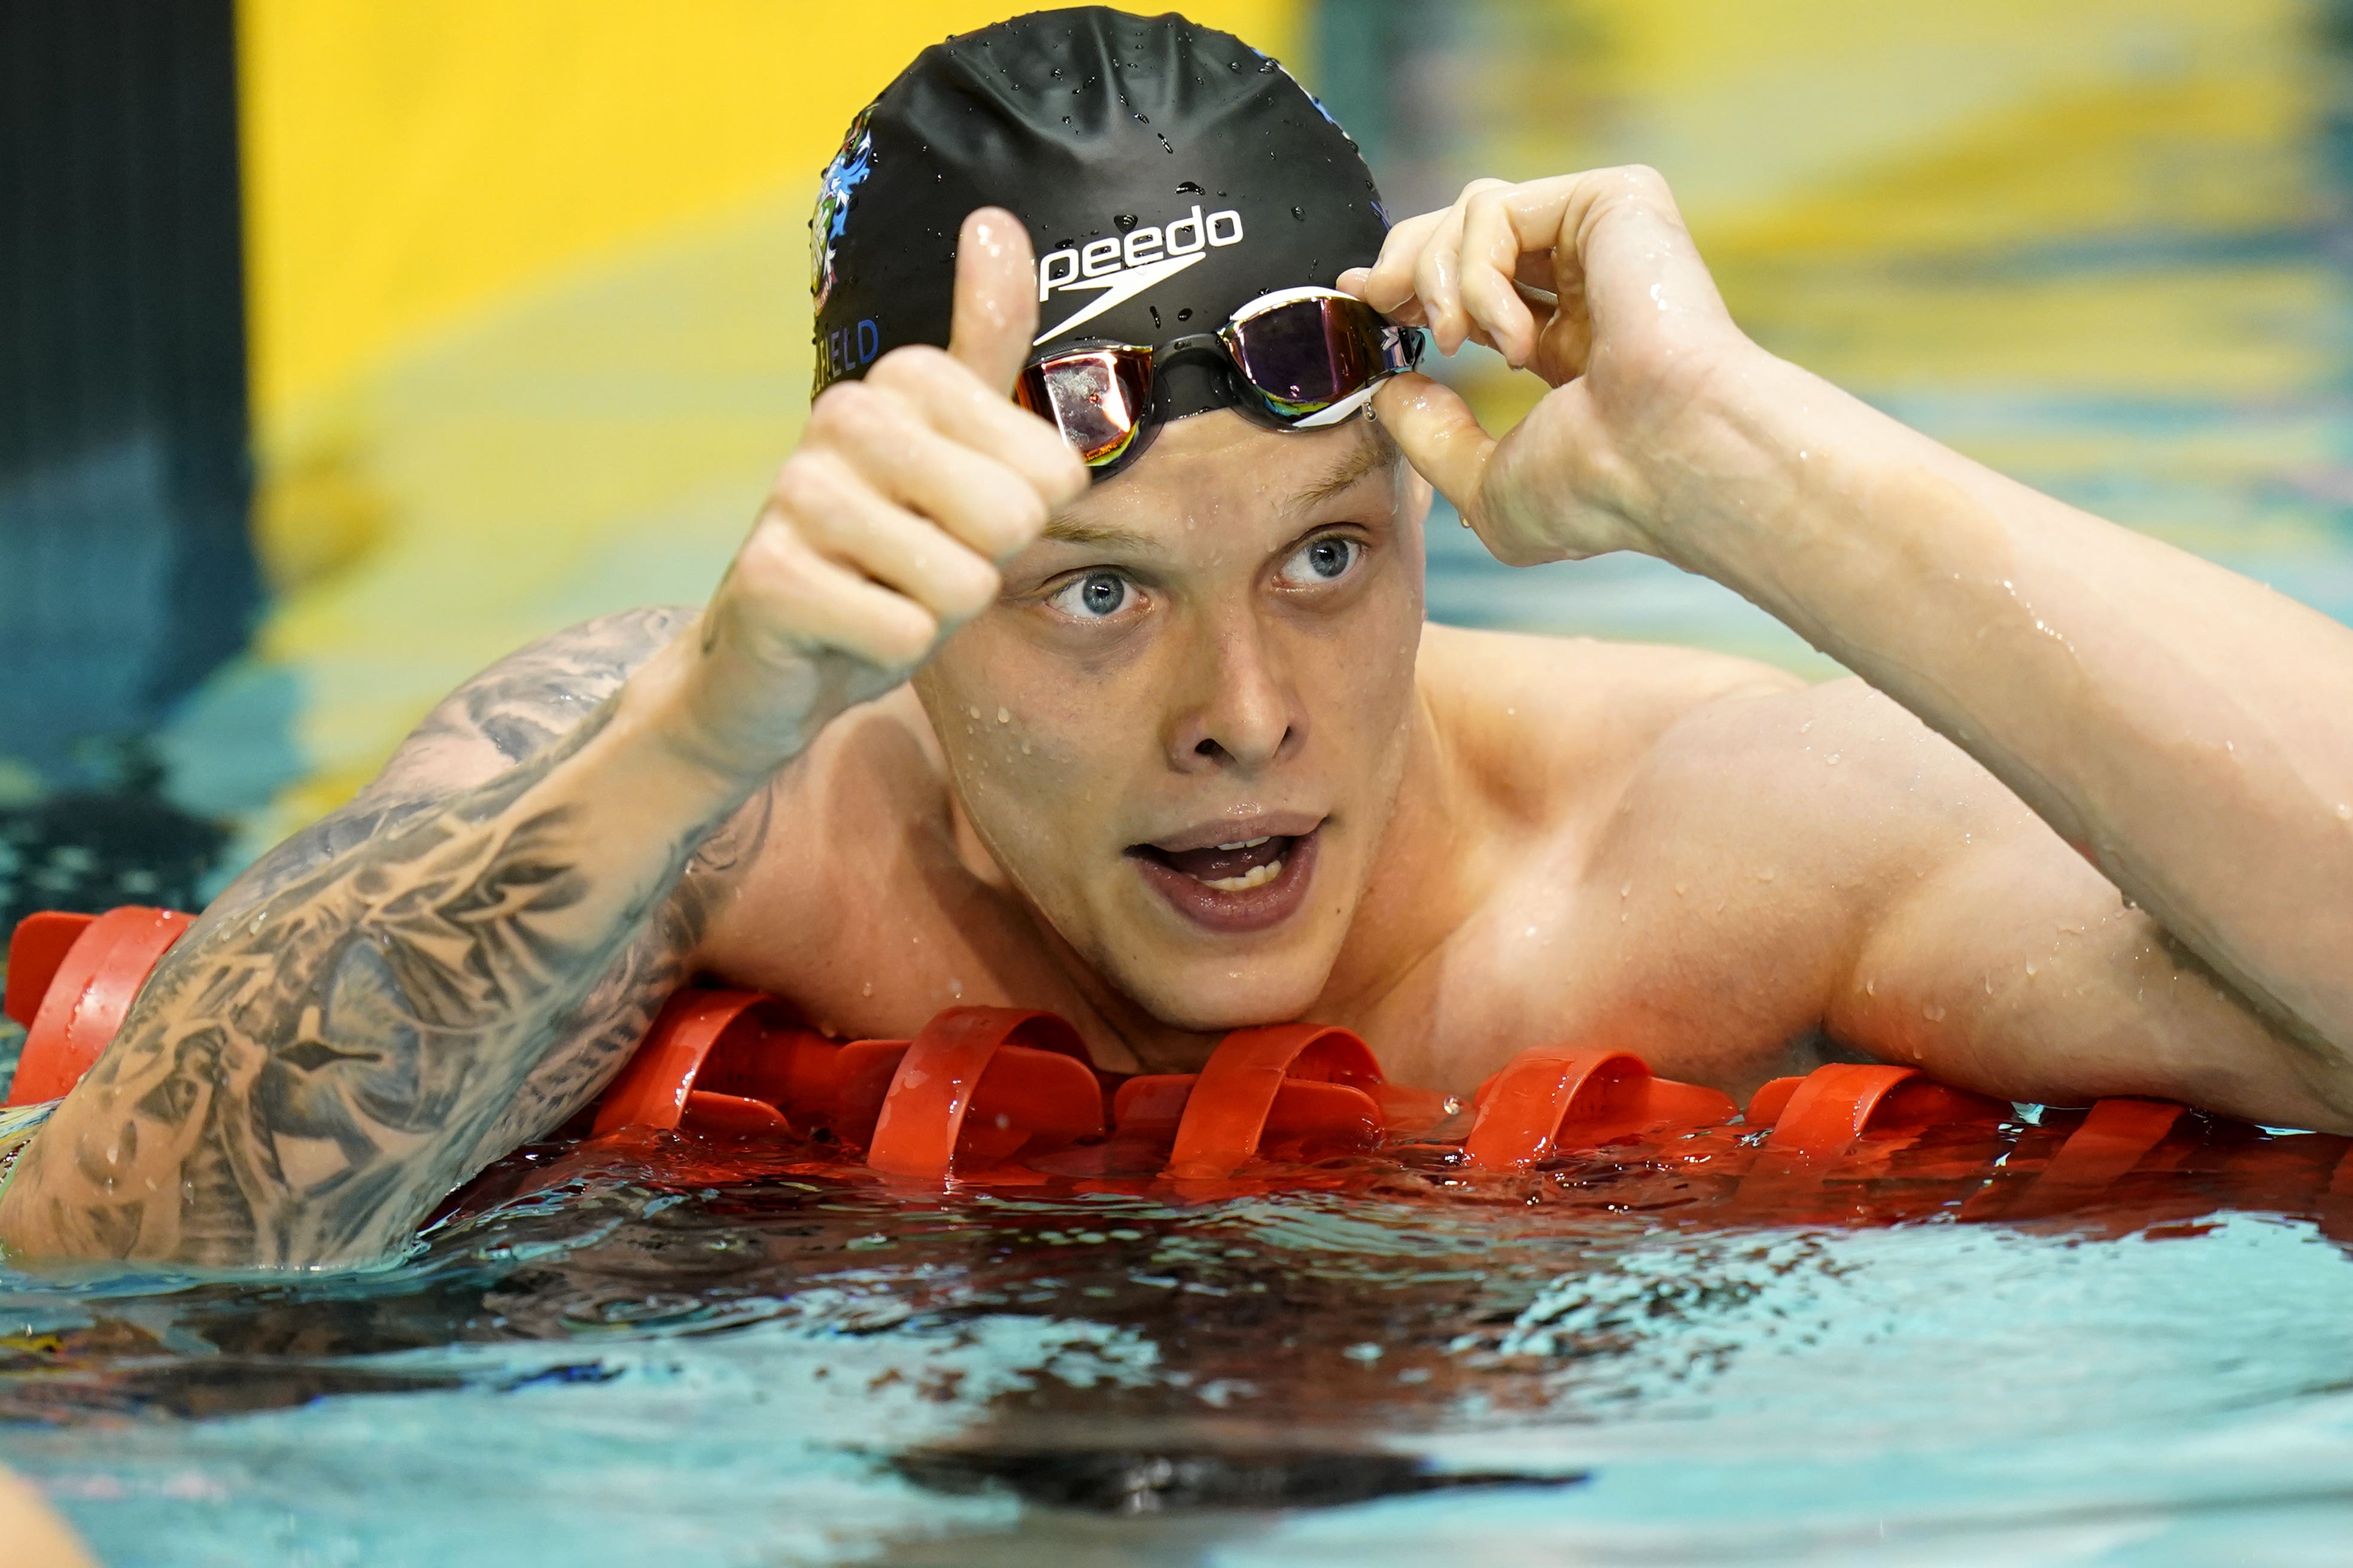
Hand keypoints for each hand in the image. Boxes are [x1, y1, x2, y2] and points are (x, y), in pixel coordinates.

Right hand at [676, 208, 1088, 774]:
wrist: (774, 661)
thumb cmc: (884, 559)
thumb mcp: (956, 453)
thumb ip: (987, 347)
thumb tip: (996, 219)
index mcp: (904, 380)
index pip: (1054, 473)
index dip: (1021, 521)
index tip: (953, 520)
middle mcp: (844, 416)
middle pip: (1012, 522)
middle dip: (980, 569)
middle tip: (917, 567)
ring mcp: (796, 492)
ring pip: (961, 583)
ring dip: (933, 615)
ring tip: (880, 595)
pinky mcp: (770, 577)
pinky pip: (905, 635)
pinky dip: (887, 652)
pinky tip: (842, 632)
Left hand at [1339, 168, 1753, 564]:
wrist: (1666, 461)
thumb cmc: (1600, 491)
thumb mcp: (1484, 486)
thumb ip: (1430, 437)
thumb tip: (1391, 387)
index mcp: (1568, 344)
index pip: (1475, 285)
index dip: (1409, 283)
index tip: (1362, 300)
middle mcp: (1589, 285)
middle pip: (1466, 227)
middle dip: (1404, 261)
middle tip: (1379, 302)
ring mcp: (1606, 240)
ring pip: (1473, 210)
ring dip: (1438, 279)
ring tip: (1459, 343)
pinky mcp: (1618, 200)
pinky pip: (1497, 208)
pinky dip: (1477, 270)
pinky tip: (1512, 335)